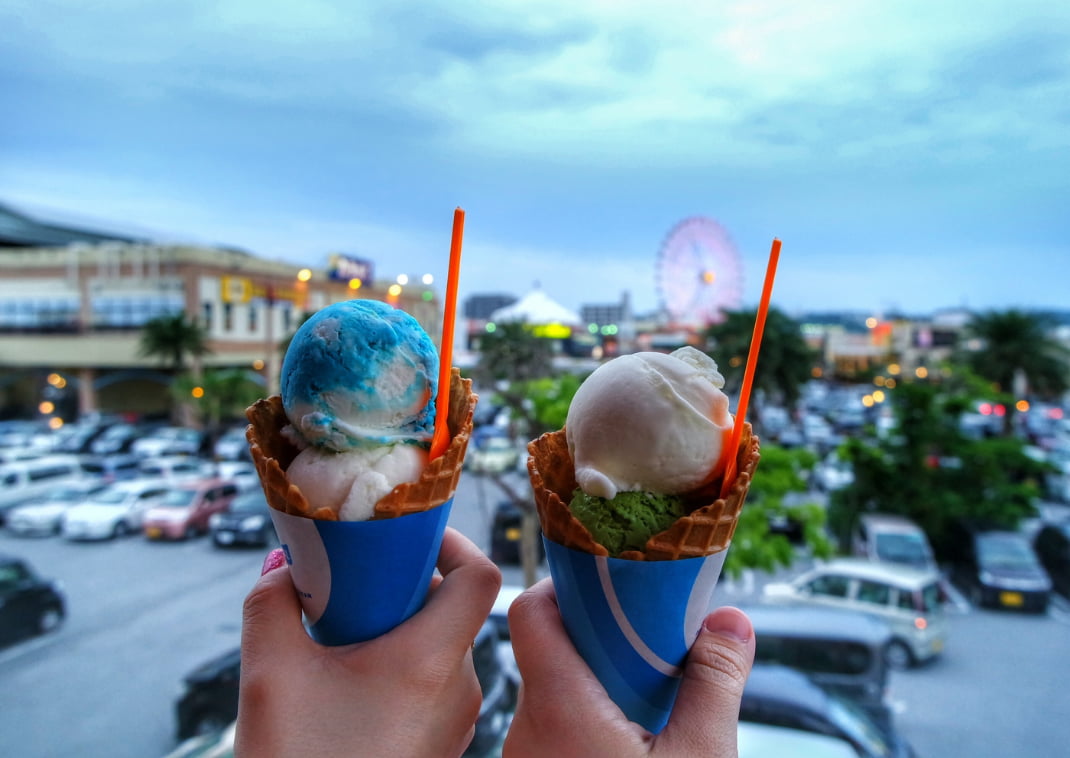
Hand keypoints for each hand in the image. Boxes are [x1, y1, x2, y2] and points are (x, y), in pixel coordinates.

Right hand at [234, 527, 501, 757]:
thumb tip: (280, 566)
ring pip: (438, 648)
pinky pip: (431, 685)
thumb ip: (271, 605)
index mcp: (432, 660)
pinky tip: (347, 678)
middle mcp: (458, 688)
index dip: (450, 541)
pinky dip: (398, 666)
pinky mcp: (439, 746)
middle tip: (353, 579)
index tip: (406, 534)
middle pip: (452, 608)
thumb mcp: (270, 675)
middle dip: (402, 585)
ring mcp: (454, 722)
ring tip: (340, 631)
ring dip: (396, 629)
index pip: (480, 575)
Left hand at [503, 579, 754, 757]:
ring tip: (651, 688)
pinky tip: (635, 736)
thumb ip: (716, 682)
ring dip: (597, 682)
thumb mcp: (702, 757)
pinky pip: (555, 732)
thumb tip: (732, 621)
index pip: (529, 612)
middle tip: (649, 636)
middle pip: (547, 650)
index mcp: (559, 707)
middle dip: (598, 636)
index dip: (562, 586)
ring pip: (552, 694)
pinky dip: (590, 719)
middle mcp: (528, 729)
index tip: (607, 585)